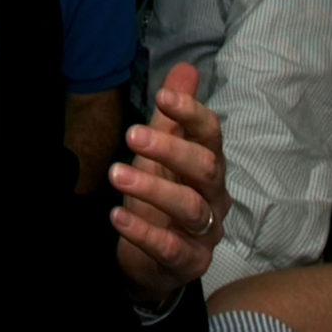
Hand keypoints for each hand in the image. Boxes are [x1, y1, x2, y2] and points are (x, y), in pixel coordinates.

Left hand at [108, 62, 229, 302]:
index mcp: (209, 164)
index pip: (211, 134)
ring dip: (152, 188)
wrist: (151, 257)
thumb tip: (185, 68)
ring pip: (189, 207)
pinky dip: (143, 231)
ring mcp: (206, 232)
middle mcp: (214, 197)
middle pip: (205, 168)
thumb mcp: (163, 151)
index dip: (190, 114)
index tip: (161, 97)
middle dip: (170, 149)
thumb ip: (172, 115)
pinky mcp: (189, 262)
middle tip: (131, 134)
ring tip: (116, 173)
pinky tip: (117, 215)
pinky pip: (170, 248)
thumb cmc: (162, 194)